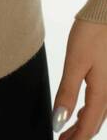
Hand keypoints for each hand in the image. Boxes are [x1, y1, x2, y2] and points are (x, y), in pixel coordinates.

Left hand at [52, 19, 106, 137]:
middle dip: (79, 135)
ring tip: (67, 130)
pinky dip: (88, 111)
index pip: (88, 126)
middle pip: (95, 123)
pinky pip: (100, 102)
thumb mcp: (75, 62)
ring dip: (83, 124)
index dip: (75, 139)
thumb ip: (67, 92)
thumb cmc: (92, 33)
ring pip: (98, 113)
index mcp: (103, 93)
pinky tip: (79, 110)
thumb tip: (59, 120)